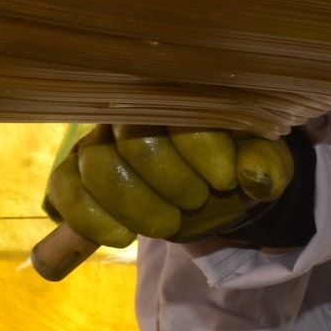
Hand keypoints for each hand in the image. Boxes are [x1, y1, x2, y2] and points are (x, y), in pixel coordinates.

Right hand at [44, 125, 291, 248]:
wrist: (209, 187)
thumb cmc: (234, 164)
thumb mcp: (264, 164)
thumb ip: (265, 165)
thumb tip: (253, 174)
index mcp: (177, 93)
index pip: (176, 109)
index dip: (198, 148)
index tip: (224, 181)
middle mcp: (130, 110)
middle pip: (131, 141)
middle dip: (168, 183)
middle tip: (196, 204)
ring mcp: (99, 142)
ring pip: (95, 167)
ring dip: (135, 206)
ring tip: (168, 225)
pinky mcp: (77, 174)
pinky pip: (64, 189)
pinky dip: (89, 218)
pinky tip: (122, 236)